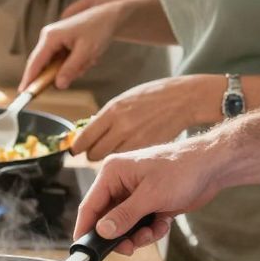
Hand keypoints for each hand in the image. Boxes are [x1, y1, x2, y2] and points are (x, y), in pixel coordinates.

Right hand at [20, 2, 117, 92]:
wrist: (108, 16)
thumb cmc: (98, 29)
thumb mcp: (86, 52)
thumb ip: (70, 69)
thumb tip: (58, 85)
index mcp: (51, 36)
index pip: (35, 62)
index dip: (29, 79)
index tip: (23, 93)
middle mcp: (48, 37)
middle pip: (43, 65)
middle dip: (58, 74)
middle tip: (74, 74)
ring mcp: (53, 40)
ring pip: (55, 65)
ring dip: (72, 68)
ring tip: (90, 59)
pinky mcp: (60, 43)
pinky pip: (61, 62)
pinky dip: (75, 64)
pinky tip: (88, 58)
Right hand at [73, 133, 226, 253]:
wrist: (212, 167)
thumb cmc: (182, 170)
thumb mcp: (150, 196)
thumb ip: (124, 215)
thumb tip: (102, 231)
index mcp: (113, 173)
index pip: (90, 205)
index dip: (86, 228)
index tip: (84, 250)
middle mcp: (120, 183)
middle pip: (107, 219)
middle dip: (120, 235)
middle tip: (130, 247)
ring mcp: (135, 194)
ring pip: (125, 225)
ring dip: (138, 234)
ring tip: (153, 231)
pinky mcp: (149, 203)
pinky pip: (140, 225)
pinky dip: (151, 230)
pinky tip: (164, 223)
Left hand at [74, 76, 219, 158]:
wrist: (183, 99)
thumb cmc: (153, 97)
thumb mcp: (124, 100)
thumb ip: (106, 117)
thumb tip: (87, 131)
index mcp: (112, 111)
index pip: (84, 138)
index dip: (77, 147)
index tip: (76, 150)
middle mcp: (121, 127)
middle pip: (94, 155)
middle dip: (92, 155)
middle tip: (97, 151)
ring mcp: (136, 141)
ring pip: (111, 162)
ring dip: (109, 161)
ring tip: (116, 154)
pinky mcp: (148, 151)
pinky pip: (128, 164)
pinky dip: (126, 163)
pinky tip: (130, 156)